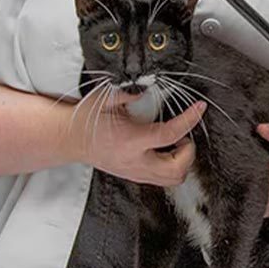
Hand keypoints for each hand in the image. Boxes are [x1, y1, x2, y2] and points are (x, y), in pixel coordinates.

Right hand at [61, 90, 203, 186]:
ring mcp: (135, 172)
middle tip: (184, 134)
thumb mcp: (105, 98)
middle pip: (177, 169)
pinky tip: (165, 149)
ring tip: (176, 143)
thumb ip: (128, 93)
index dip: (189, 120)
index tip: (200, 107)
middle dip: (189, 151)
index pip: (170, 135)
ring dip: (182, 161)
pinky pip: (162, 179)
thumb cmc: (87, 119)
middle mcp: (135, 161)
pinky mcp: (134, 176)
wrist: (69, 140)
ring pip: (172, 179)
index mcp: (130, 141)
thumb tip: (147, 88)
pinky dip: (172, 165)